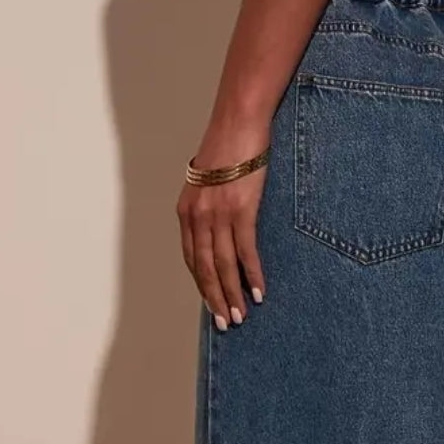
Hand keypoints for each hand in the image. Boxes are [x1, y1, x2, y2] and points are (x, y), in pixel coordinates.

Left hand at [177, 124, 268, 328]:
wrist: (238, 121)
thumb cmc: (228, 148)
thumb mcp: (209, 180)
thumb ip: (209, 206)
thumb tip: (220, 228)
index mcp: (186, 211)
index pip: (191, 258)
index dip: (202, 285)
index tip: (213, 305)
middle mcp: (198, 215)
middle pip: (205, 268)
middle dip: (215, 298)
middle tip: (226, 323)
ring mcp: (218, 213)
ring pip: (223, 265)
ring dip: (232, 294)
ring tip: (240, 316)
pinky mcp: (240, 209)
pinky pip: (245, 251)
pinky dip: (251, 274)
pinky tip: (257, 292)